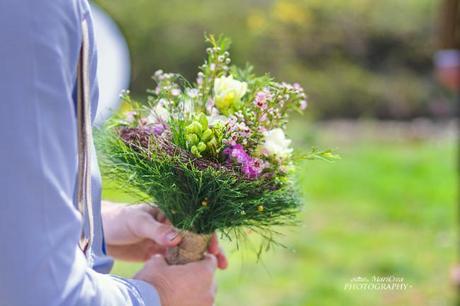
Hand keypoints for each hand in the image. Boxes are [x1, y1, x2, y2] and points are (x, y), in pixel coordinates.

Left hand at [101, 201, 228, 267]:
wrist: (98, 232)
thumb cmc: (118, 220)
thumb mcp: (138, 221)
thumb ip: (156, 229)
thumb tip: (177, 237)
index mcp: (170, 214)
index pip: (194, 223)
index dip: (207, 235)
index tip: (214, 248)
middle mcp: (171, 227)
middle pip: (196, 238)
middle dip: (210, 250)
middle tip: (221, 263)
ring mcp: (165, 241)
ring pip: (188, 251)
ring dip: (200, 261)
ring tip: (214, 272)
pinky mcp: (157, 254)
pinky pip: (175, 261)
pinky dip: (185, 268)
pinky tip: (192, 277)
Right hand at [135, 254, 217, 305]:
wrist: (140, 305)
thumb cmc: (150, 284)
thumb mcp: (156, 263)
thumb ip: (166, 258)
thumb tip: (163, 258)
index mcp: (204, 273)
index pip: (211, 260)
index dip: (201, 258)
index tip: (191, 259)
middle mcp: (209, 291)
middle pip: (209, 279)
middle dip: (199, 277)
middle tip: (183, 276)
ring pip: (205, 295)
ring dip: (196, 292)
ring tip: (178, 291)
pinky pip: (198, 305)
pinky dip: (191, 303)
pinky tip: (177, 301)